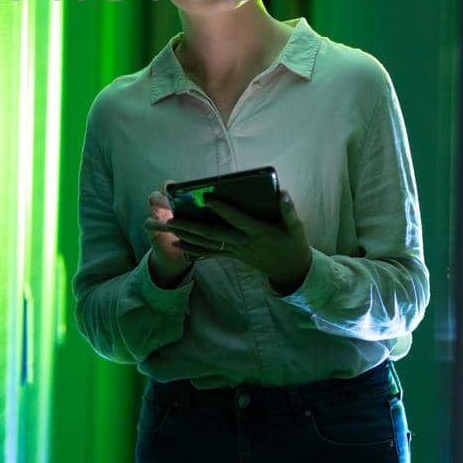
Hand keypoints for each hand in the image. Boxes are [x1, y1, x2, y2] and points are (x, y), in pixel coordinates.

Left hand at [147, 189, 313, 291]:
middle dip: (190, 226)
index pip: (237, 219)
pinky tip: (176, 244)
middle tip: (170, 218)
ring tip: (167, 227)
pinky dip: (192, 249)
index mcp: (258, 232)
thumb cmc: (293, 244)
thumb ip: (288, 210)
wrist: (290, 270)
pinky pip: (209, 253)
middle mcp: (243, 242)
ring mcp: (236, 250)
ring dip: (185, 236)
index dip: (222, 209)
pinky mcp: (233, 255)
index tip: (207, 197)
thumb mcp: (296, 227)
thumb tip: (282, 192)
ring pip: (207, 244)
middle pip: (213, 234)